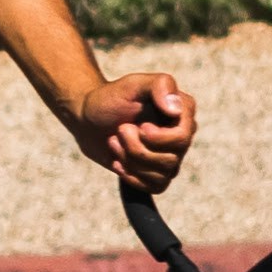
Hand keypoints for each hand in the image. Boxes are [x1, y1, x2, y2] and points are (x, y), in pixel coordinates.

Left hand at [69, 67, 196, 184]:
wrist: (88, 118)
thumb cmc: (110, 98)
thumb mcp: (132, 84)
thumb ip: (159, 85)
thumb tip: (176, 110)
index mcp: (183, 111)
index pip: (182, 137)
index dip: (158, 138)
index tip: (139, 126)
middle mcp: (181, 134)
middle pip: (171, 158)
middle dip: (137, 148)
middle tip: (120, 130)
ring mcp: (171, 155)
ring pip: (162, 174)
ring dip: (130, 159)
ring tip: (115, 141)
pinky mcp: (157, 173)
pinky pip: (155, 187)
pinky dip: (131, 176)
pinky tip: (117, 161)